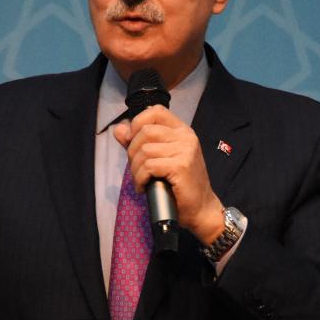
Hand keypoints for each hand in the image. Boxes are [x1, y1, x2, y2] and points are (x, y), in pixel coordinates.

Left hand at [113, 105, 225, 243]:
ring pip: (144, 150)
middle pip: (145, 131)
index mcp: (182, 131)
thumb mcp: (160, 158)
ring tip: (141, 180)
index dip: (138, 123)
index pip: (155, 111)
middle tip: (137, 169)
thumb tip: (119, 129)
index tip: (132, 142)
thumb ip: (139, 142)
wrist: (201, 208)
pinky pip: (148, 166)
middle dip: (132, 152)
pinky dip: (140, 178)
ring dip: (135, 169)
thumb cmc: (180, 185)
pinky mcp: (181, 166)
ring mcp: (185, 150)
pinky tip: (144, 187)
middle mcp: (186, 137)